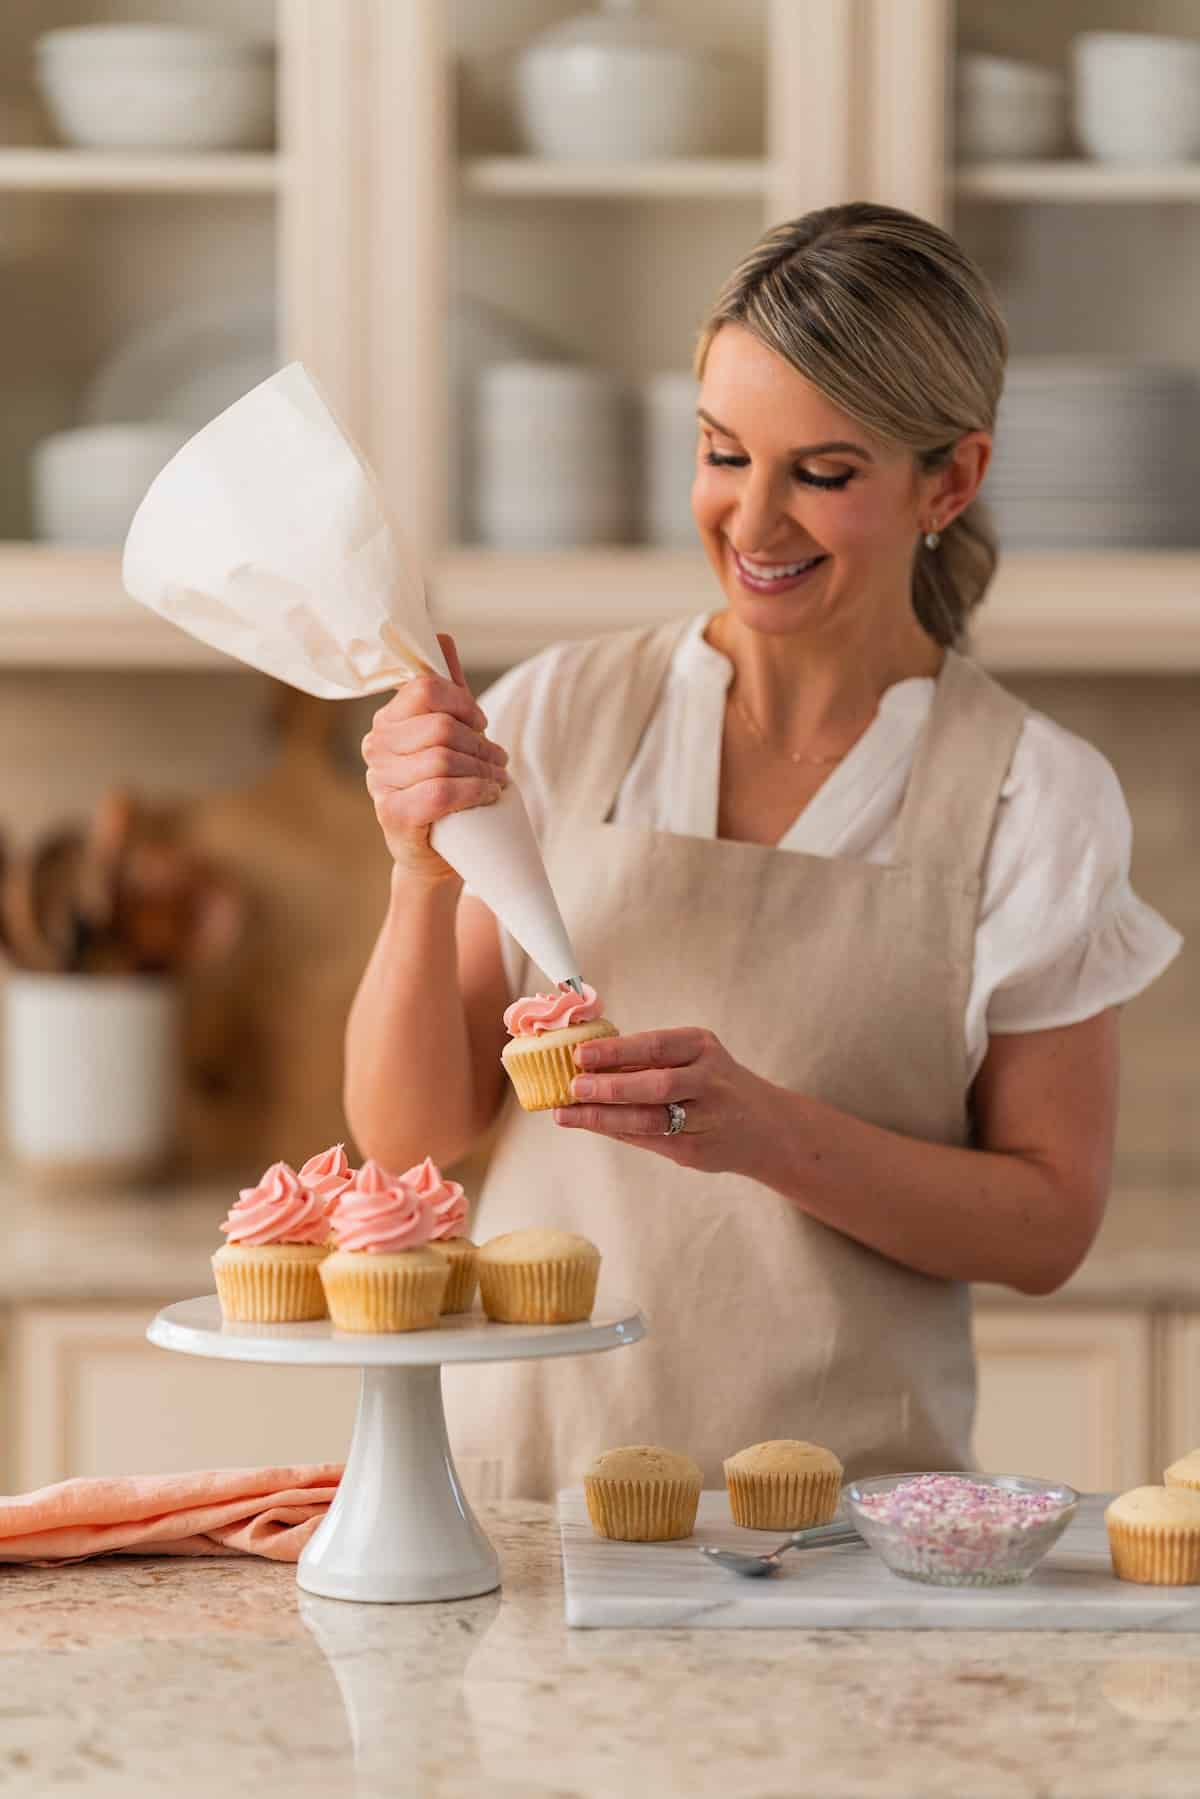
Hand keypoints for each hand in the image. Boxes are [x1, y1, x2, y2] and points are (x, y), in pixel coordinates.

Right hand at [361, 633, 510, 881]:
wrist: (438, 851)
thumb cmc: (445, 786)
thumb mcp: (449, 735)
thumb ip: (445, 690)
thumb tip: (440, 637)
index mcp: (387, 720)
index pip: (425, 690)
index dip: (463, 703)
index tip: (480, 721)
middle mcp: (375, 747)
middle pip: (441, 727)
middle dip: (481, 744)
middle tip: (499, 760)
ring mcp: (380, 782)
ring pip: (443, 760)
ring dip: (483, 771)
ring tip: (497, 780)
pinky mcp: (392, 814)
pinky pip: (439, 792)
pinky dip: (472, 792)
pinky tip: (486, 795)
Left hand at [554, 1027, 771, 1175]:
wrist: (767, 1127)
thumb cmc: (716, 1085)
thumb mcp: (695, 1058)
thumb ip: (650, 1060)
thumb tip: (588, 1060)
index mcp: (702, 1048)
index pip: (655, 1046)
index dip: (616, 1051)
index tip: (581, 1054)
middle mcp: (709, 1081)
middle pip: (657, 1084)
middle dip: (611, 1086)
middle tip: (574, 1086)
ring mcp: (706, 1119)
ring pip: (650, 1119)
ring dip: (605, 1117)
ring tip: (569, 1114)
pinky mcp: (696, 1151)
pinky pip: (649, 1141)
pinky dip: (618, 1132)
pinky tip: (593, 1126)